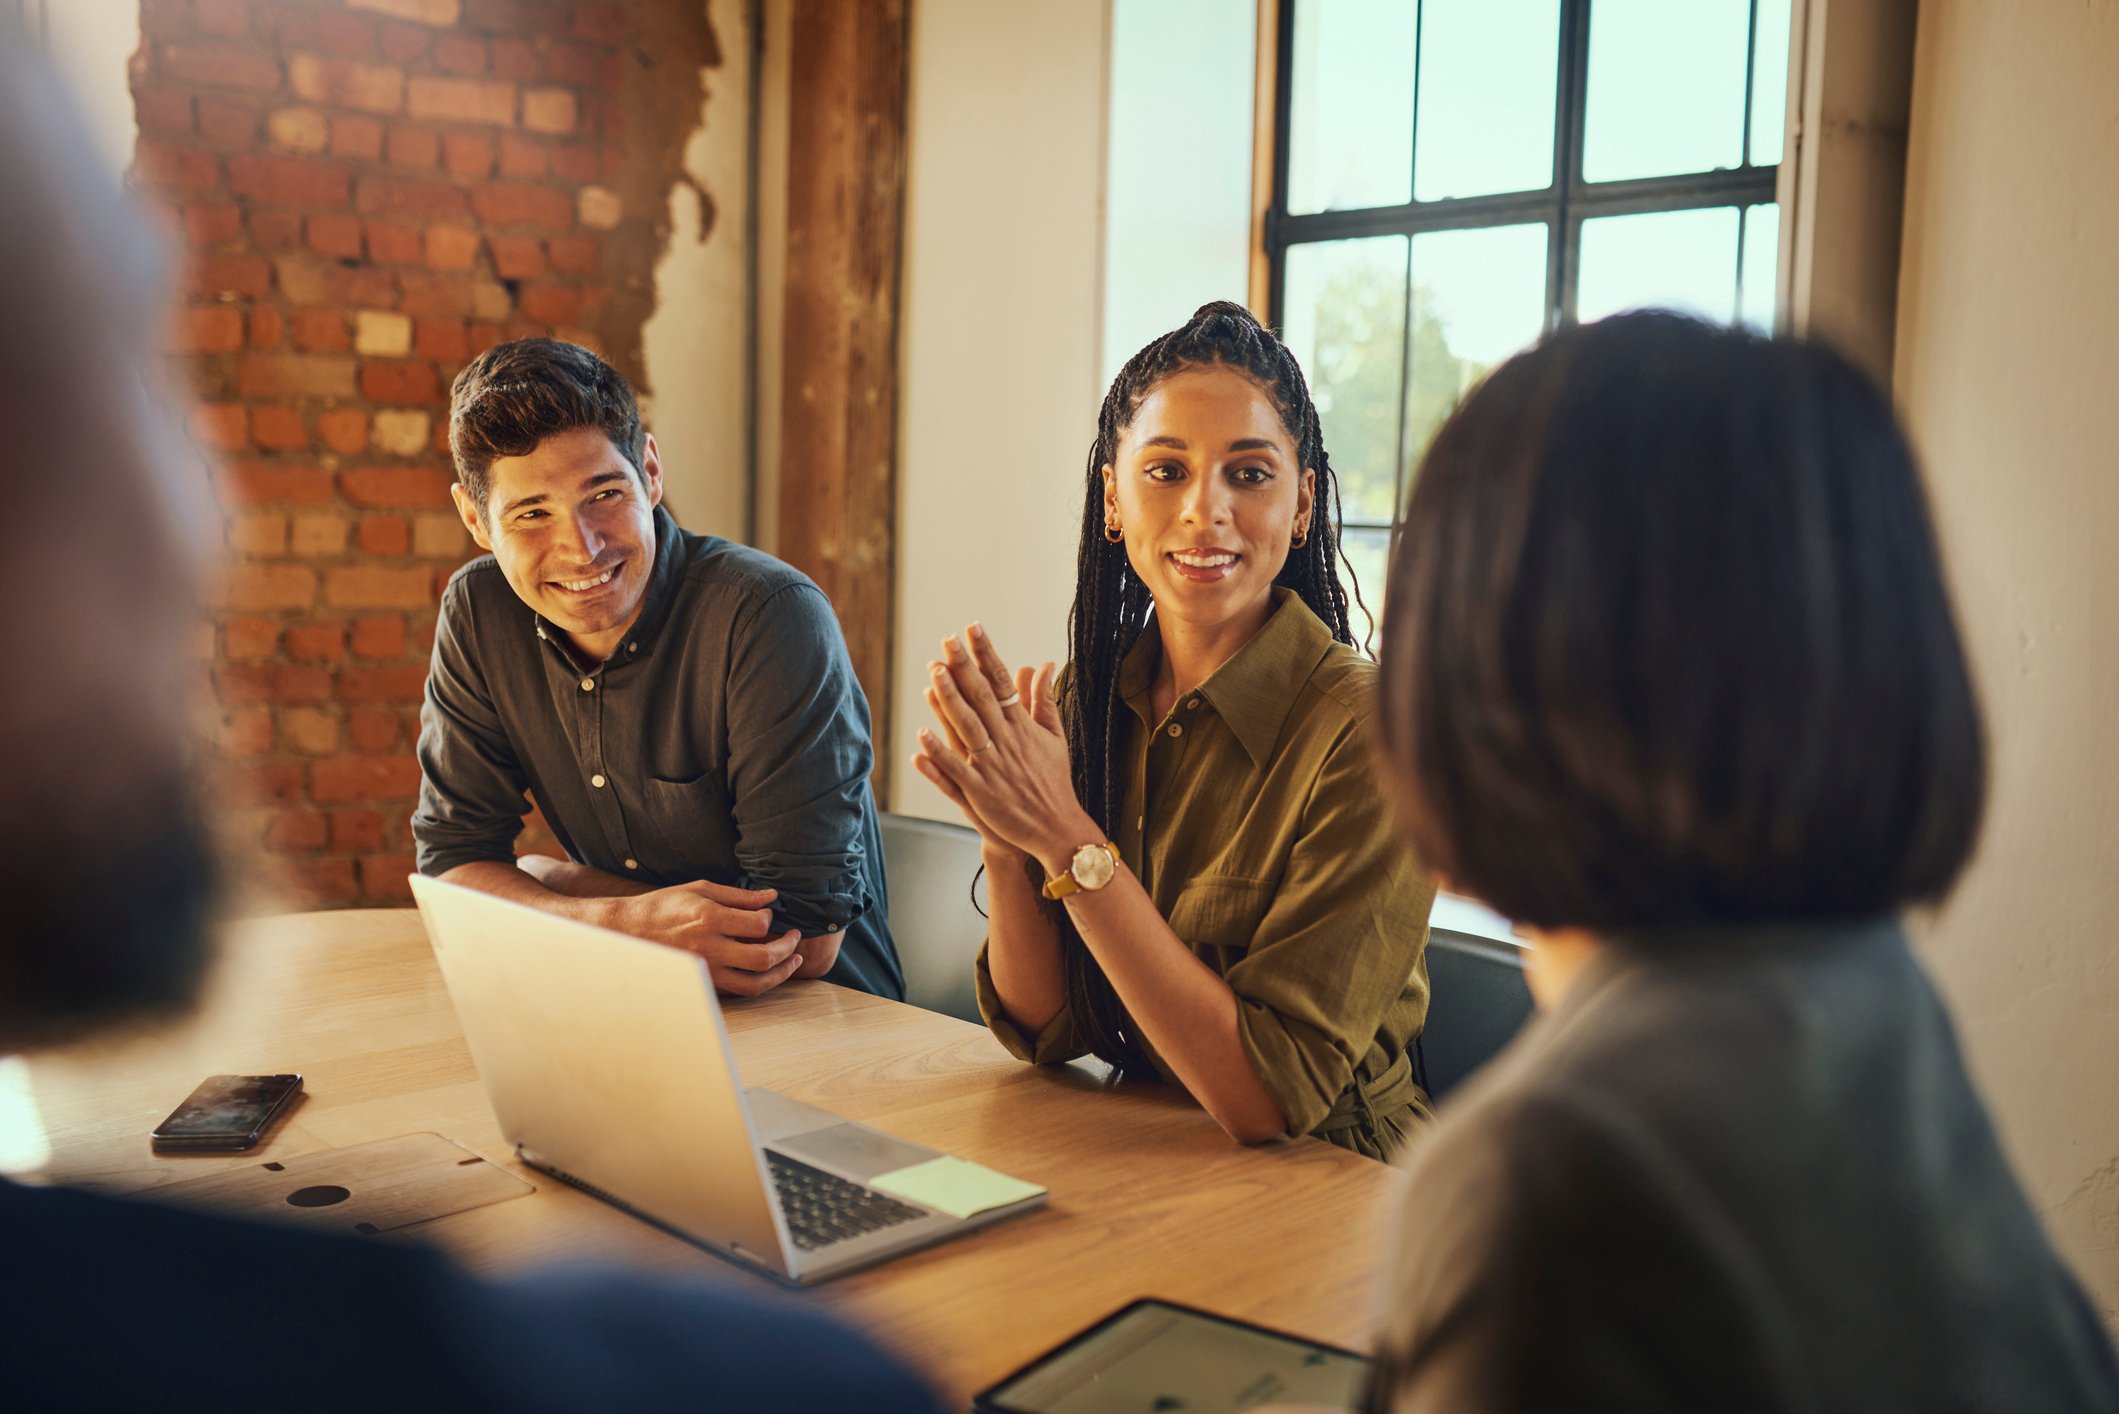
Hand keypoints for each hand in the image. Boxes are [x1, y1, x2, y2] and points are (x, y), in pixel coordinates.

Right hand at [608, 879, 804, 996]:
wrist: (628, 931)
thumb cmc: (664, 906)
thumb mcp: (701, 890)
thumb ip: (738, 896)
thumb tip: (771, 897)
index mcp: (709, 918)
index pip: (758, 924)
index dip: (770, 919)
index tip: (768, 915)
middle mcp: (709, 947)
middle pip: (763, 958)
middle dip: (787, 948)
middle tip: (795, 938)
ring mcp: (706, 970)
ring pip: (754, 983)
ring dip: (781, 973)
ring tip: (794, 961)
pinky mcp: (703, 982)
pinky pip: (738, 990)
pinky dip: (759, 982)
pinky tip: (769, 972)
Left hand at [912, 622, 1097, 869]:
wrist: (1057, 827)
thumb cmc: (1054, 780)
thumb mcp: (1055, 736)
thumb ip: (1044, 699)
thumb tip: (1044, 664)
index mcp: (1023, 726)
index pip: (1002, 681)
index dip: (986, 653)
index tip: (973, 628)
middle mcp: (1007, 742)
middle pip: (982, 698)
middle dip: (964, 667)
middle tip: (947, 640)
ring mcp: (992, 766)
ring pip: (968, 727)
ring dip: (950, 700)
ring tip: (934, 673)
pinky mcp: (980, 792)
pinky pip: (956, 770)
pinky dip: (939, 754)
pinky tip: (921, 735)